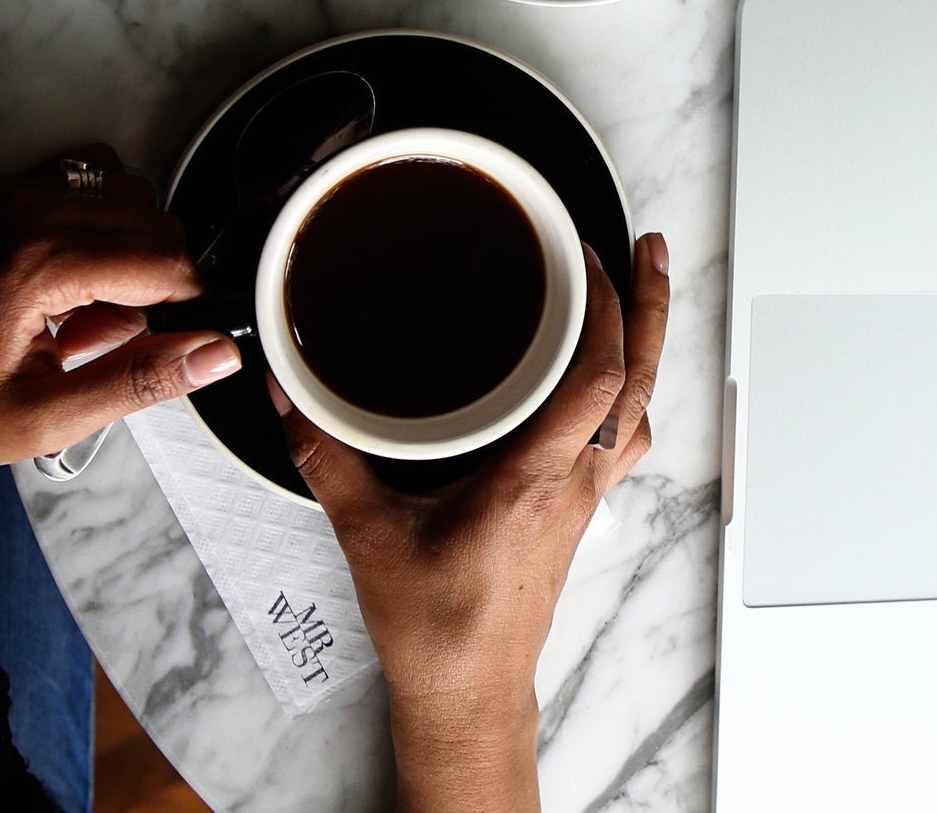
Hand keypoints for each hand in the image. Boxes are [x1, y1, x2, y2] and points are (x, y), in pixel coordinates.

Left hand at [0, 145, 244, 518]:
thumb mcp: (49, 419)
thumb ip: (141, 380)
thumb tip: (219, 352)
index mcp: (38, 264)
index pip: (168, 263)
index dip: (184, 311)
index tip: (160, 350)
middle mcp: (28, 211)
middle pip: (159, 226)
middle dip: (155, 286)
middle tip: (100, 342)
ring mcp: (16, 193)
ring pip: (136, 196)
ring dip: (132, 251)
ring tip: (83, 312)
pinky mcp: (10, 192)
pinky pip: (97, 177)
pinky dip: (106, 219)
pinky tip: (78, 273)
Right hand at [275, 233, 671, 812]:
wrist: (467, 691)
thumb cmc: (434, 626)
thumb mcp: (366, 531)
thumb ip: (325, 454)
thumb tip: (288, 393)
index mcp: (535, 477)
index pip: (597, 376)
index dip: (602, 305)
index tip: (578, 252)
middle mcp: (574, 482)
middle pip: (638, 381)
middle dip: (649, 306)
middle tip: (648, 245)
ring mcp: (584, 499)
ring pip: (638, 409)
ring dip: (645, 347)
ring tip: (640, 294)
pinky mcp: (577, 512)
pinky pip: (620, 439)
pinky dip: (623, 394)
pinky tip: (604, 377)